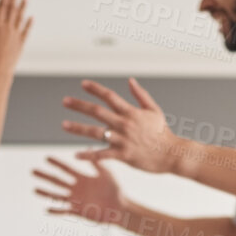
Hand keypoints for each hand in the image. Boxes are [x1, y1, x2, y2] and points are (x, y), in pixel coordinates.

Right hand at [31, 154, 126, 225]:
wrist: (120, 208)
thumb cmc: (115, 190)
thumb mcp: (106, 174)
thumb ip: (97, 163)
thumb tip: (90, 148)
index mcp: (82, 179)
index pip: (66, 169)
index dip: (56, 163)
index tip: (46, 157)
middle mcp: (76, 189)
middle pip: (57, 181)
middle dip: (45, 176)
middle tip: (33, 171)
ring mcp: (76, 200)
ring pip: (57, 196)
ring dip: (46, 193)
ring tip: (34, 189)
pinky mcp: (78, 211)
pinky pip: (64, 211)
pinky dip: (56, 211)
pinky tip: (46, 209)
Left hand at [61, 78, 183, 174]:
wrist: (171, 154)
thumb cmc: (163, 132)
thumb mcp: (154, 110)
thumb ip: (140, 95)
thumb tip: (129, 80)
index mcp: (131, 112)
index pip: (109, 96)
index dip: (95, 89)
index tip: (83, 84)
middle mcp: (124, 124)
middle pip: (97, 111)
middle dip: (79, 105)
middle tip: (65, 101)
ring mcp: (123, 140)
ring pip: (96, 132)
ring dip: (78, 128)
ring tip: (64, 125)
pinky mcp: (123, 155)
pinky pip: (102, 155)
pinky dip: (89, 155)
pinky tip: (76, 155)